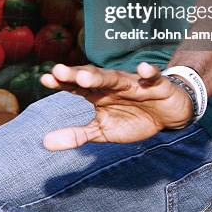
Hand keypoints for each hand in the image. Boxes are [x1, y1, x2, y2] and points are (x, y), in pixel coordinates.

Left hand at [40, 62, 192, 149]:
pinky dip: (148, 72)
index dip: (62, 82)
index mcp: (99, 94)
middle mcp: (114, 85)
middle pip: (94, 78)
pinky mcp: (156, 84)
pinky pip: (152, 76)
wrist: (167, 115)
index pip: (78, 86)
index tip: (44, 79)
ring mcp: (134, 83)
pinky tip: (142, 69)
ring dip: (102, 76)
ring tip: (86, 76)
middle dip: (77, 75)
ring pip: (117, 77)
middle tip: (59, 71)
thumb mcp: (103, 131)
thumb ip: (77, 135)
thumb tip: (45, 142)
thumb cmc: (132, 119)